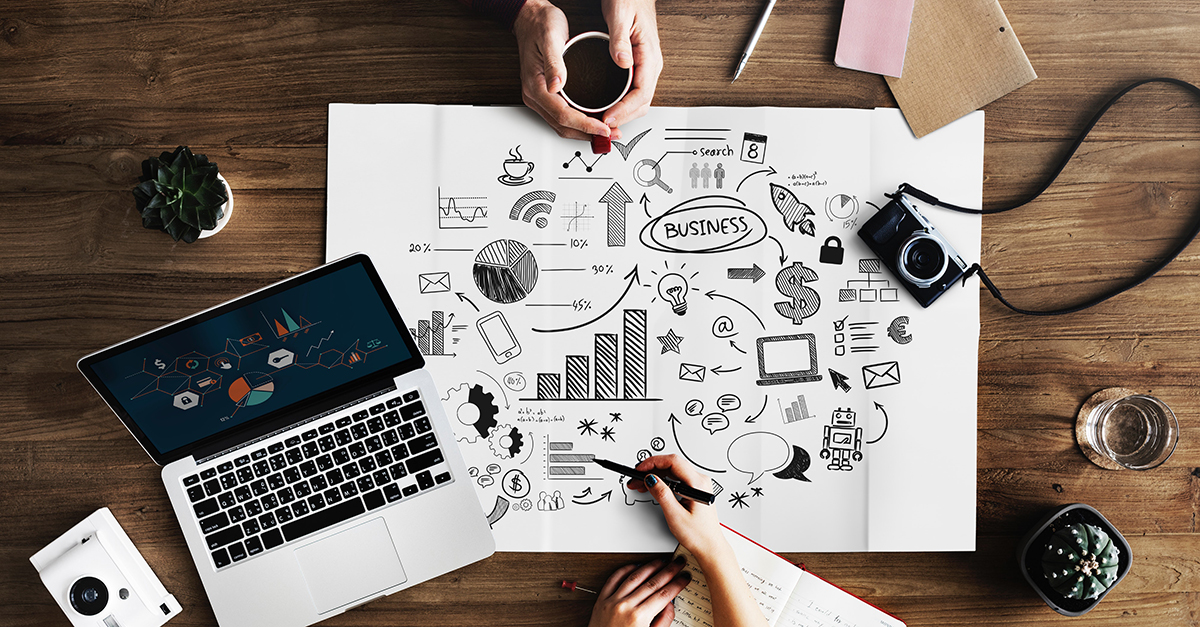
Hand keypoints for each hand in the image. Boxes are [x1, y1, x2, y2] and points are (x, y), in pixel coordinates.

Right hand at [513, 0, 613, 140]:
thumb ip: (554, 63)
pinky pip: (562, 116)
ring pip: (562, 125)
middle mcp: (535, 96)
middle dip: (588, 134)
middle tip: (611, 134)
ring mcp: (539, 97)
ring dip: (584, 131)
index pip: (563, 115)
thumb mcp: (550, 38)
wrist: (530, 18)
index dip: (585, 125)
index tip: (604, 128)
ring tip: (606, 132)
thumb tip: (557, 85)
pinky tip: (594, 121)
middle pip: (562, 126)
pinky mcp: (546, 94)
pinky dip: (579, 123)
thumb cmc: (540, 25)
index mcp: (536, 86)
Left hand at [587, 557, 691, 626]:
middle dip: (669, 571)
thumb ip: (662, 622)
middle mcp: (625, 607)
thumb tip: (670, 606)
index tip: (684, 578)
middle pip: (652, 583)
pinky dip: (625, 570)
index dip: (677, 584)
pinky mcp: (601, 600)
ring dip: (650, 566)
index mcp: (639, 618)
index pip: (664, 595)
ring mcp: (612, 602)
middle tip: (677, 564)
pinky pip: (614, 579)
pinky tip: (635, 566)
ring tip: (660, 562)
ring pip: (634, 577)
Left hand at [600, 0, 661, 129]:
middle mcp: (650, 64)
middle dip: (623, 118)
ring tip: (602, 123)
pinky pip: (633, 92)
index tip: (608, 118)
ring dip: (623, 115)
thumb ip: (620, 40)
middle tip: (602, 127)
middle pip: (642, 103)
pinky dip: (621, 105)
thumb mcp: (620, 15)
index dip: (625, 110)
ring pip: (638, 101)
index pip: (642, 93)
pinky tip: (608, 107)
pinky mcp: (637, 66)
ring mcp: (645, 66)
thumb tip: (623, 63)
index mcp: (650, 55)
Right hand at [627, 455, 722, 557]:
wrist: (709, 547)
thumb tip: (651, 479)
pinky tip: (653, 487)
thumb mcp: (675, 515)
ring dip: (656, 475)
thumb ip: (662, 494)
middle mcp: (700, 481)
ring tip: (640, 484)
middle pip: (672, 465)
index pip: (673, 462)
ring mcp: (698, 485)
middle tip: (636, 478)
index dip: (653, 462)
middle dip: (651, 469)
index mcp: (698, 484)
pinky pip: (677, 479)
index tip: (640, 469)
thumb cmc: (699, 535)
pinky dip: (663, 481)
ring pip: (673, 472)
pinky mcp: (694, 490)